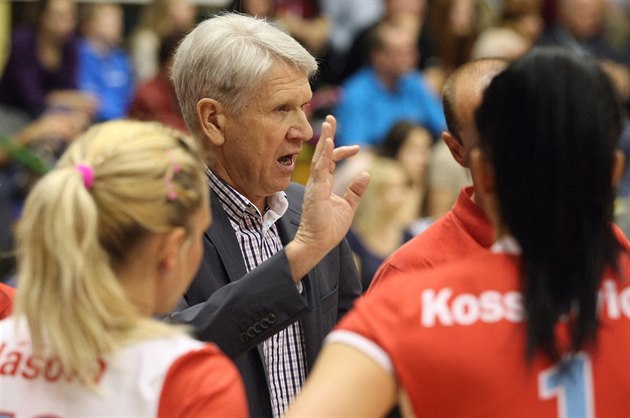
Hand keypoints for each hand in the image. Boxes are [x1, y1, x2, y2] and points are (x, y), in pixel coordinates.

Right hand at [286, 115, 369, 280]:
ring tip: (329, 123)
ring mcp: (314, 186)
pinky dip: (324, 156)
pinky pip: (319, 170)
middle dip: (328, 135)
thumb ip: (355, 191)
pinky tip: (329, 143)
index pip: (331, 162)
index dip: (342, 151)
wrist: (317, 244)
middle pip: (322, 154)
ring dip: (325, 140)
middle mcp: (317, 182)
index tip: (358, 148)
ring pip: (319, 158)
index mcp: (324, 185)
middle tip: (331, 118)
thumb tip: (366, 175)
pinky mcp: (315, 193)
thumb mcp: (348, 206)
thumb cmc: (329, 228)